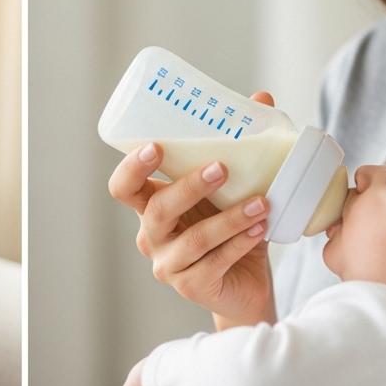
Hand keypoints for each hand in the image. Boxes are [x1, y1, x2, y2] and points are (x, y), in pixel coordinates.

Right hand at [110, 92, 279, 324]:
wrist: (248, 287)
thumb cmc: (232, 231)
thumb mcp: (233, 189)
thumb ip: (241, 149)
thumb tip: (261, 98)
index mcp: (152, 207)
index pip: (123, 187)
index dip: (132, 167)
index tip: (156, 145)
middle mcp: (152, 236)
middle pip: (156, 210)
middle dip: (189, 186)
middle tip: (222, 167)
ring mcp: (169, 265)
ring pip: (194, 239)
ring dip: (229, 218)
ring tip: (262, 203)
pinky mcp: (192, 287)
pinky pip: (215, 262)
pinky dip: (240, 243)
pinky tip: (261, 229)